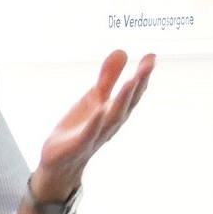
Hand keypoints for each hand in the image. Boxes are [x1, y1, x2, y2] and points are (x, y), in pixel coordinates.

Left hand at [32, 49, 152, 199]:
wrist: (61, 162)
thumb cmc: (82, 128)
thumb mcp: (94, 99)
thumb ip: (108, 77)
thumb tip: (122, 50)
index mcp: (115, 111)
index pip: (133, 92)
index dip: (143, 75)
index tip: (151, 57)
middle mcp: (110, 123)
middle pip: (127, 103)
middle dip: (138, 84)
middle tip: (148, 65)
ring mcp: (96, 135)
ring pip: (112, 118)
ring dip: (122, 100)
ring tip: (130, 82)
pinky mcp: (78, 145)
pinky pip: (89, 134)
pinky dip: (95, 123)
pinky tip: (99, 110)